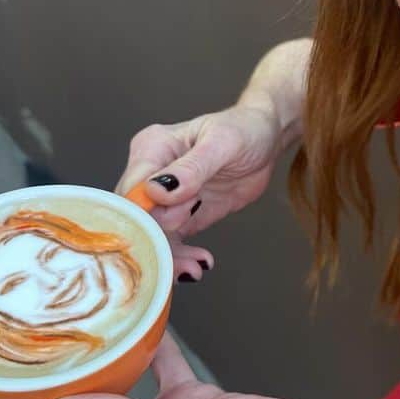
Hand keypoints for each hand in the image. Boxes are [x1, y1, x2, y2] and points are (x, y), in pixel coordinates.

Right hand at [115, 105, 281, 282]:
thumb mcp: (222, 143)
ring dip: (170, 256)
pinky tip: (201, 263)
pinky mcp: (183, 216)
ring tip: (195, 269)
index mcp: (152, 148)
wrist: (266, 139)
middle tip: (184, 264)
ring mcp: (166, 197)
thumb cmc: (243, 129)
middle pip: (138, 217)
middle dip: (157, 243)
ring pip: (153, 234)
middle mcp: (151, 174)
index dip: (143, 216)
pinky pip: (173, 241)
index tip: (166, 234)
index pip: (132, 190)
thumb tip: (158, 191)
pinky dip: (182, 256)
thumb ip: (192, 168)